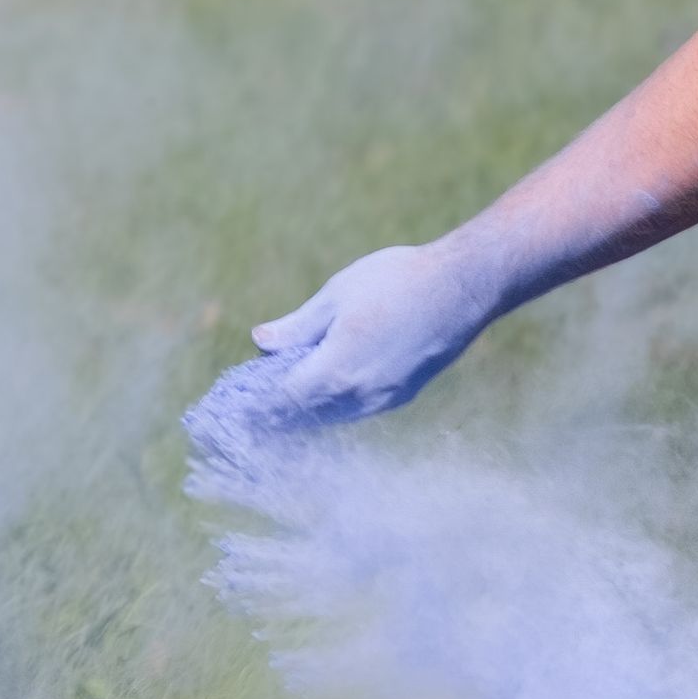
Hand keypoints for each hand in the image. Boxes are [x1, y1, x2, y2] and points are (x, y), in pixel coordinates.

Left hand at [238, 241, 502, 426]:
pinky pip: (357, 410)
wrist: (463, 287)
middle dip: (276, 412)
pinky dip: (332, 406)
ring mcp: (386, 397)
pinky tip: (321, 391)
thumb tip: (260, 343)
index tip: (234, 406)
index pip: (284, 401)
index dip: (257, 405)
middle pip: (306, 415)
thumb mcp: (335, 296)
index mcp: (337, 370)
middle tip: (249, 404)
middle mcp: (361, 394)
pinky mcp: (404, 393)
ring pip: (333, 416)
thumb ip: (296, 328)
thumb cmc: (396, 282)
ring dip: (305, 410)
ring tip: (278, 398)